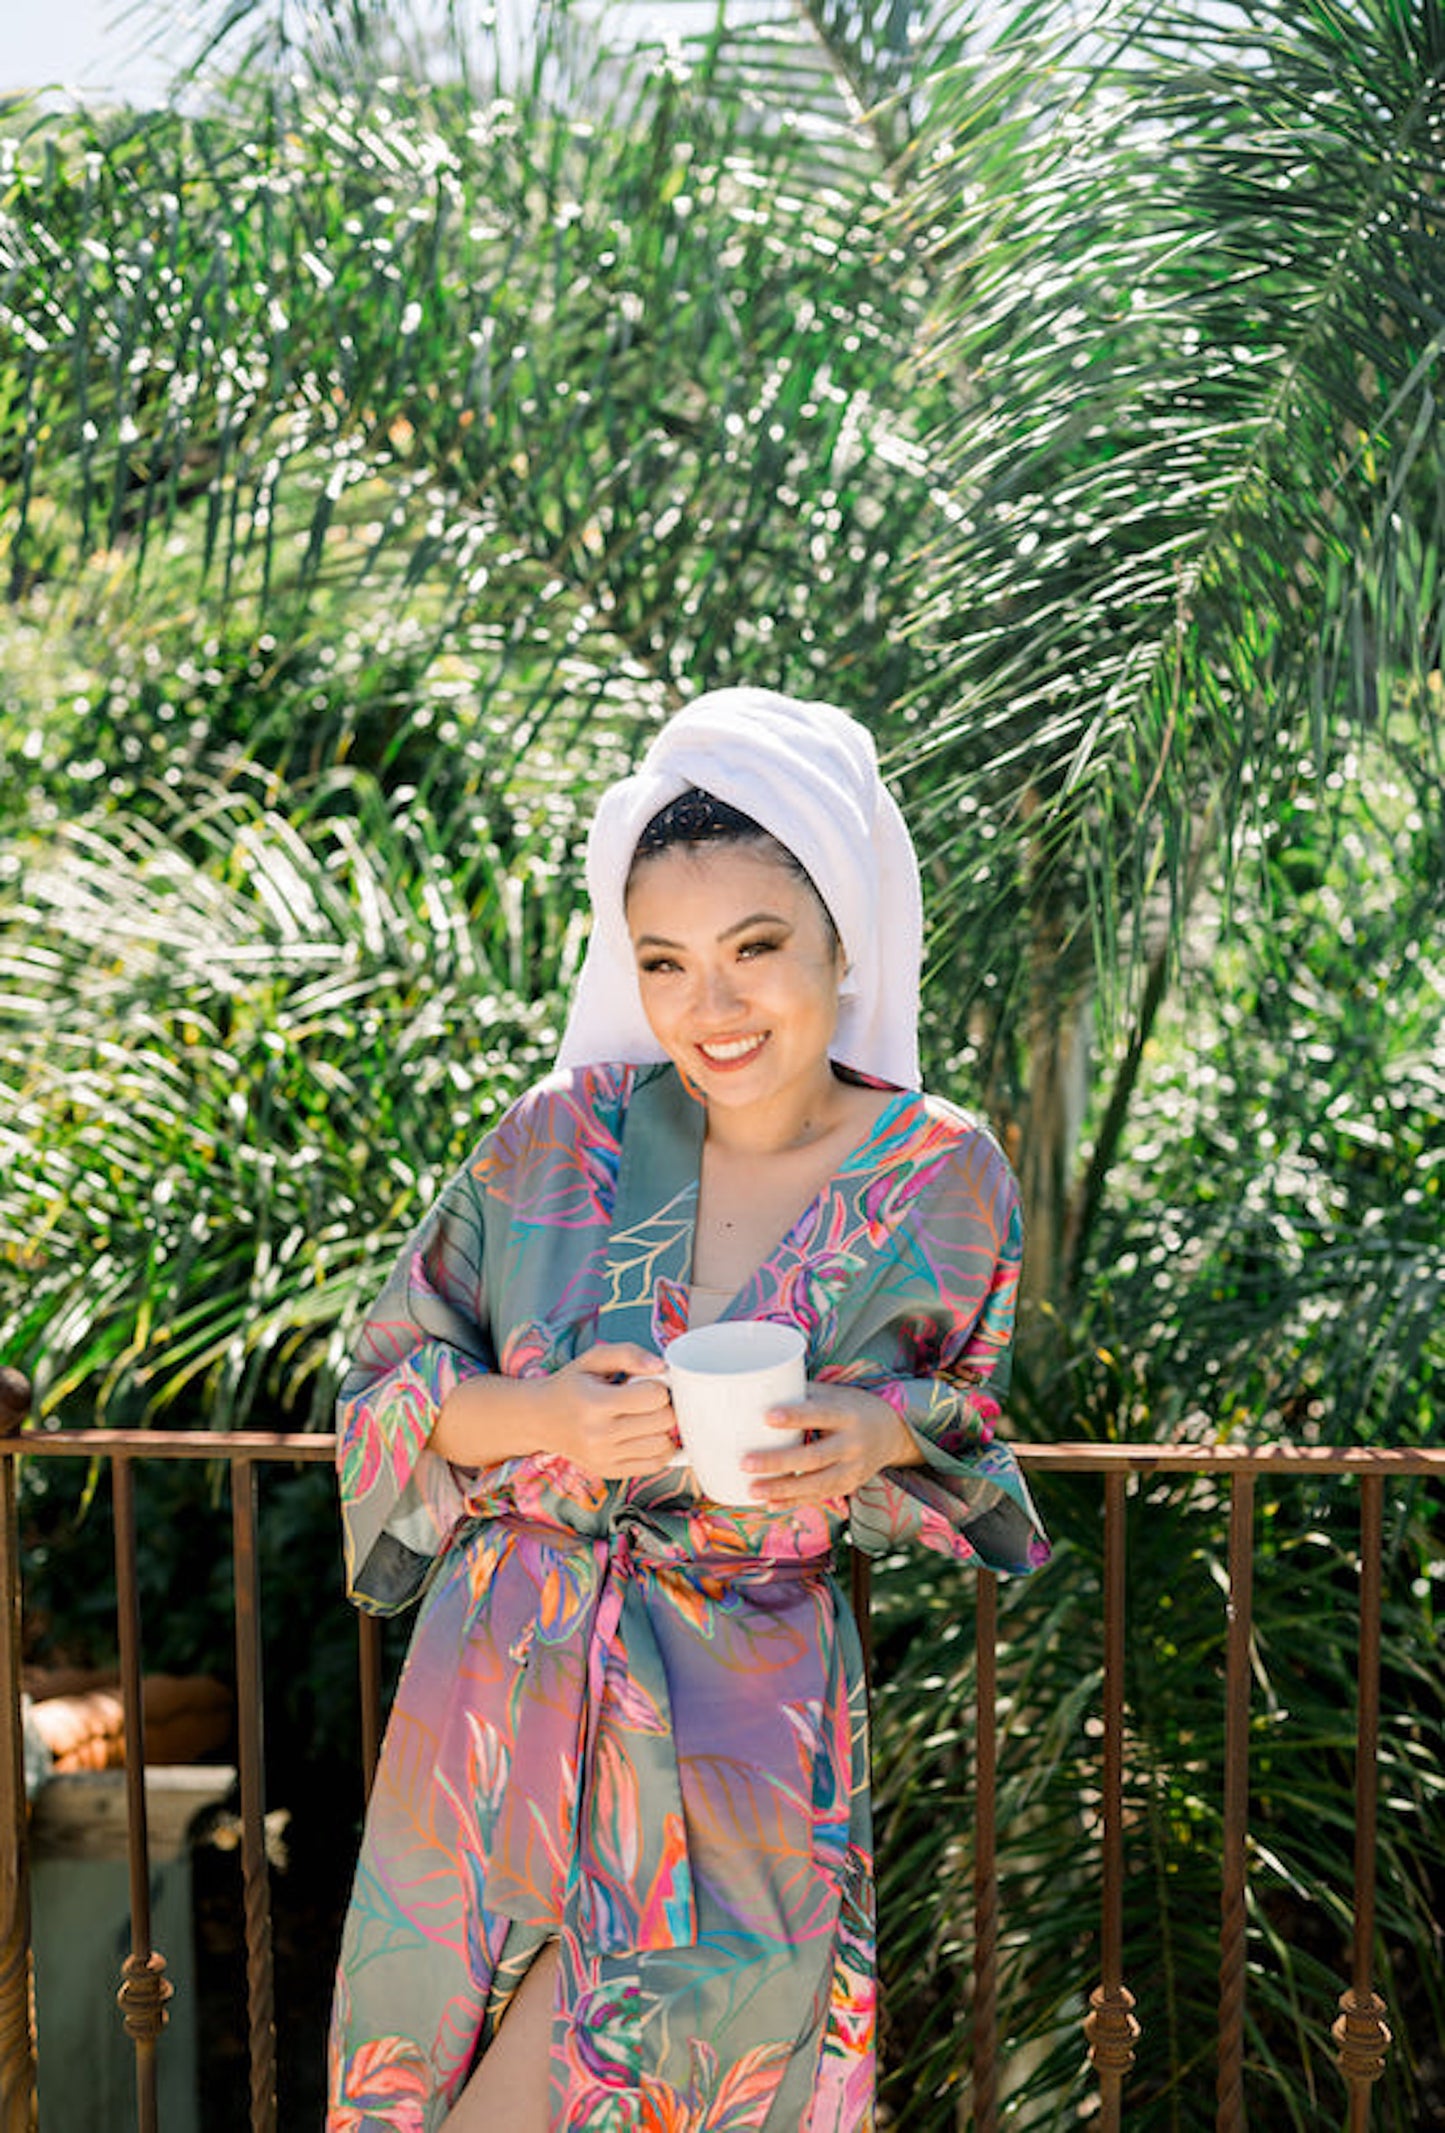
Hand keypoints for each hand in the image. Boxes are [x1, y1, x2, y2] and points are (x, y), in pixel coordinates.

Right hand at [538, 1342, 677, 1482]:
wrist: (539, 1419)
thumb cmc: (570, 1386)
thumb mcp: (594, 1359)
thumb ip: (629, 1354)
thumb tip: (661, 1366)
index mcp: (596, 1403)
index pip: (654, 1397)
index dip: (657, 1386)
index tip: (645, 1384)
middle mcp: (599, 1435)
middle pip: (664, 1421)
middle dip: (663, 1406)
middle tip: (647, 1400)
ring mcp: (605, 1458)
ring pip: (663, 1446)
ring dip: (662, 1429)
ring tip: (644, 1418)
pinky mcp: (609, 1472)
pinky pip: (655, 1466)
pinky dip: (658, 1450)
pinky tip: (644, 1436)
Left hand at [741, 1383, 920, 1507]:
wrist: (892, 1432)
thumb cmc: (851, 1406)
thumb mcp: (834, 1394)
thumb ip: (802, 1394)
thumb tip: (755, 1390)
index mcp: (848, 1414)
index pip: (820, 1414)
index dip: (795, 1416)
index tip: (766, 1416)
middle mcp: (853, 1444)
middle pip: (814, 1456)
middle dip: (778, 1462)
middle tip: (745, 1462)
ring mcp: (853, 1470)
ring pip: (816, 1484)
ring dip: (782, 1489)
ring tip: (752, 1489)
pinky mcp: (849, 1486)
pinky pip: (819, 1497)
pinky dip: (793, 1501)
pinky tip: (769, 1503)